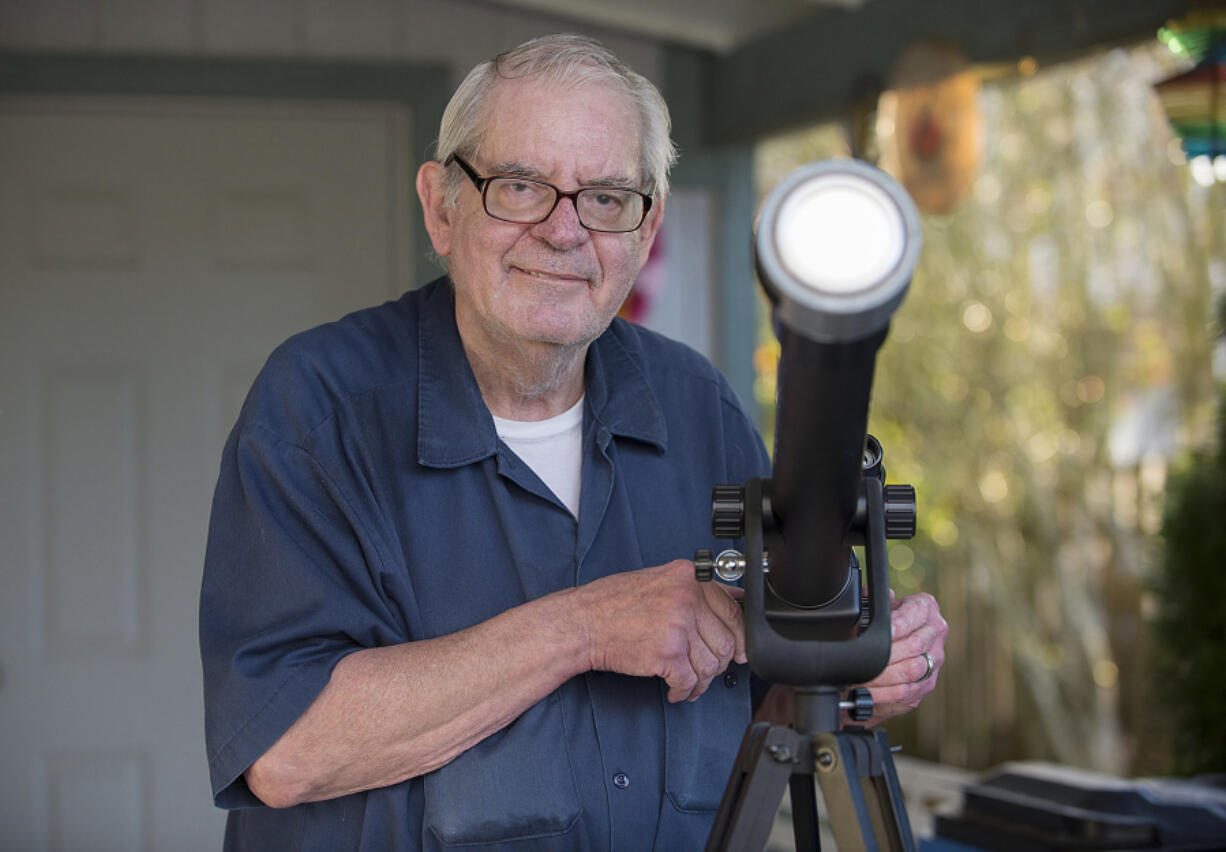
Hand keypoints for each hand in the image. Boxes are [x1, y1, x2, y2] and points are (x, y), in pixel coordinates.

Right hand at [576, 560, 746, 702]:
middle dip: (719, 663)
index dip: (741, 635)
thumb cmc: (612, 602)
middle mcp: (686, 598)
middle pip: (726, 641)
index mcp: (688, 577)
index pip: (733, 608)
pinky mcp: (666, 653)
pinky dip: (684, 691)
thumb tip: (734, 601)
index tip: (741, 650)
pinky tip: (675, 689)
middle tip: (707, 670)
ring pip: (711, 665)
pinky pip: (689, 681)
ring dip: (701, 681)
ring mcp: (677, 626)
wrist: (582, 622)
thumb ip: (693, 590)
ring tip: (688, 682)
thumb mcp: (658, 581)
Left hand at [851, 591, 946, 725]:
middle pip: (914, 645)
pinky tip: (867, 692)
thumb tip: (866, 595)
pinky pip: (907, 692)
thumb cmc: (884, 623)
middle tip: (864, 659)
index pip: (916, 614)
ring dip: (882, 676)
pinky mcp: (927, 684)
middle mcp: (936, 633)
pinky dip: (883, 694)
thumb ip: (874, 599)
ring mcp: (934, 660)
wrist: (890, 648)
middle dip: (885, 654)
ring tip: (861, 677)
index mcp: (925, 608)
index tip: (880, 633)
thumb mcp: (879, 607)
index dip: (897, 624)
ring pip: (912, 671)